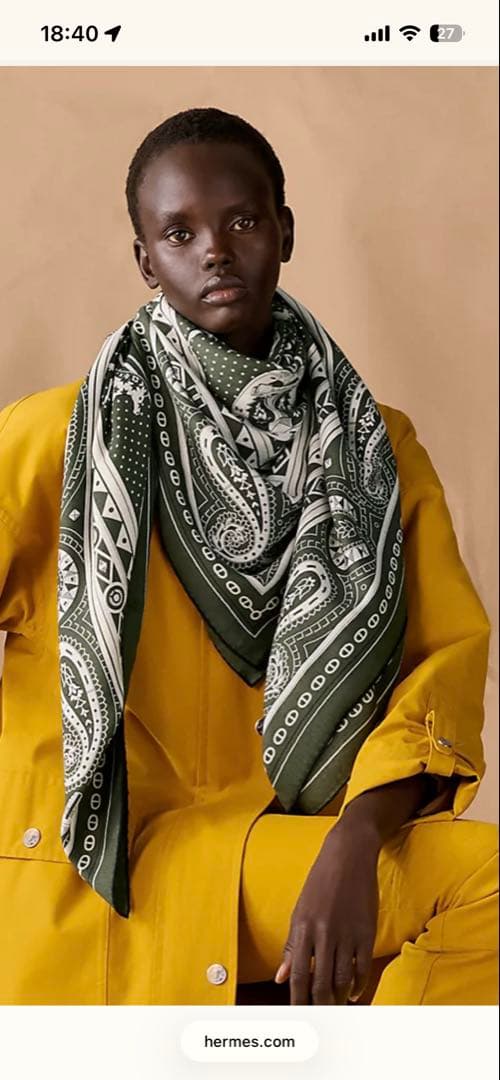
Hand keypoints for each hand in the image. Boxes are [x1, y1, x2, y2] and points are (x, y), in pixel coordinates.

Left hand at [275, 820, 379, 1004]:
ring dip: (338, 998)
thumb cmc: (320, 881)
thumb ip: (291, 945)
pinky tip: (352, 992)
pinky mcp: (366, 931)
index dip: (298, 1000)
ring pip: (342, 979)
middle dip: (319, 1005)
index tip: (297, 1016)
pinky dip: (357, 985)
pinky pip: (361, 967)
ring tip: (334, 1008)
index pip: (299, 975)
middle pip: (321, 982)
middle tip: (318, 1020)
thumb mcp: (300, 909)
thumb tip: (280, 977)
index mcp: (303, 927)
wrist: (348, 855)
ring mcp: (347, 933)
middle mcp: (324, 933)